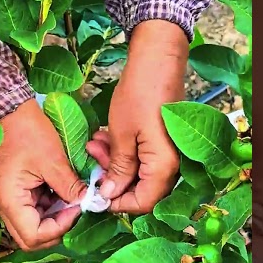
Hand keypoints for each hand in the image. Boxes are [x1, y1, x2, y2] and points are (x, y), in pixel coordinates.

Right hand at [0, 100, 88, 250]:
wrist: (9, 109)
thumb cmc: (28, 132)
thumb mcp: (53, 160)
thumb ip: (70, 187)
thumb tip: (88, 203)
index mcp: (9, 200)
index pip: (33, 237)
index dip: (58, 229)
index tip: (76, 209)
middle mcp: (4, 204)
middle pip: (30, 237)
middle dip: (56, 228)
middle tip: (75, 210)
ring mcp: (8, 198)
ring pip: (33, 224)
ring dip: (54, 216)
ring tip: (72, 197)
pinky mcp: (14, 190)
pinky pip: (33, 209)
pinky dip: (50, 205)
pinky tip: (62, 190)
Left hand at [86, 19, 185, 213]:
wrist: (157, 59)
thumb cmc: (139, 95)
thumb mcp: (121, 135)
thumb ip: (118, 169)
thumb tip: (109, 196)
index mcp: (163, 167)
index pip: (143, 203)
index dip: (117, 203)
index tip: (95, 193)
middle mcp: (171, 164)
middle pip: (141, 189)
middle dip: (111, 178)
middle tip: (91, 160)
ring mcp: (167, 151)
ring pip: (138, 172)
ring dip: (113, 162)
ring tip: (94, 144)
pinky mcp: (161, 140)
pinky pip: (141, 156)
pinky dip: (122, 151)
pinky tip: (104, 136)